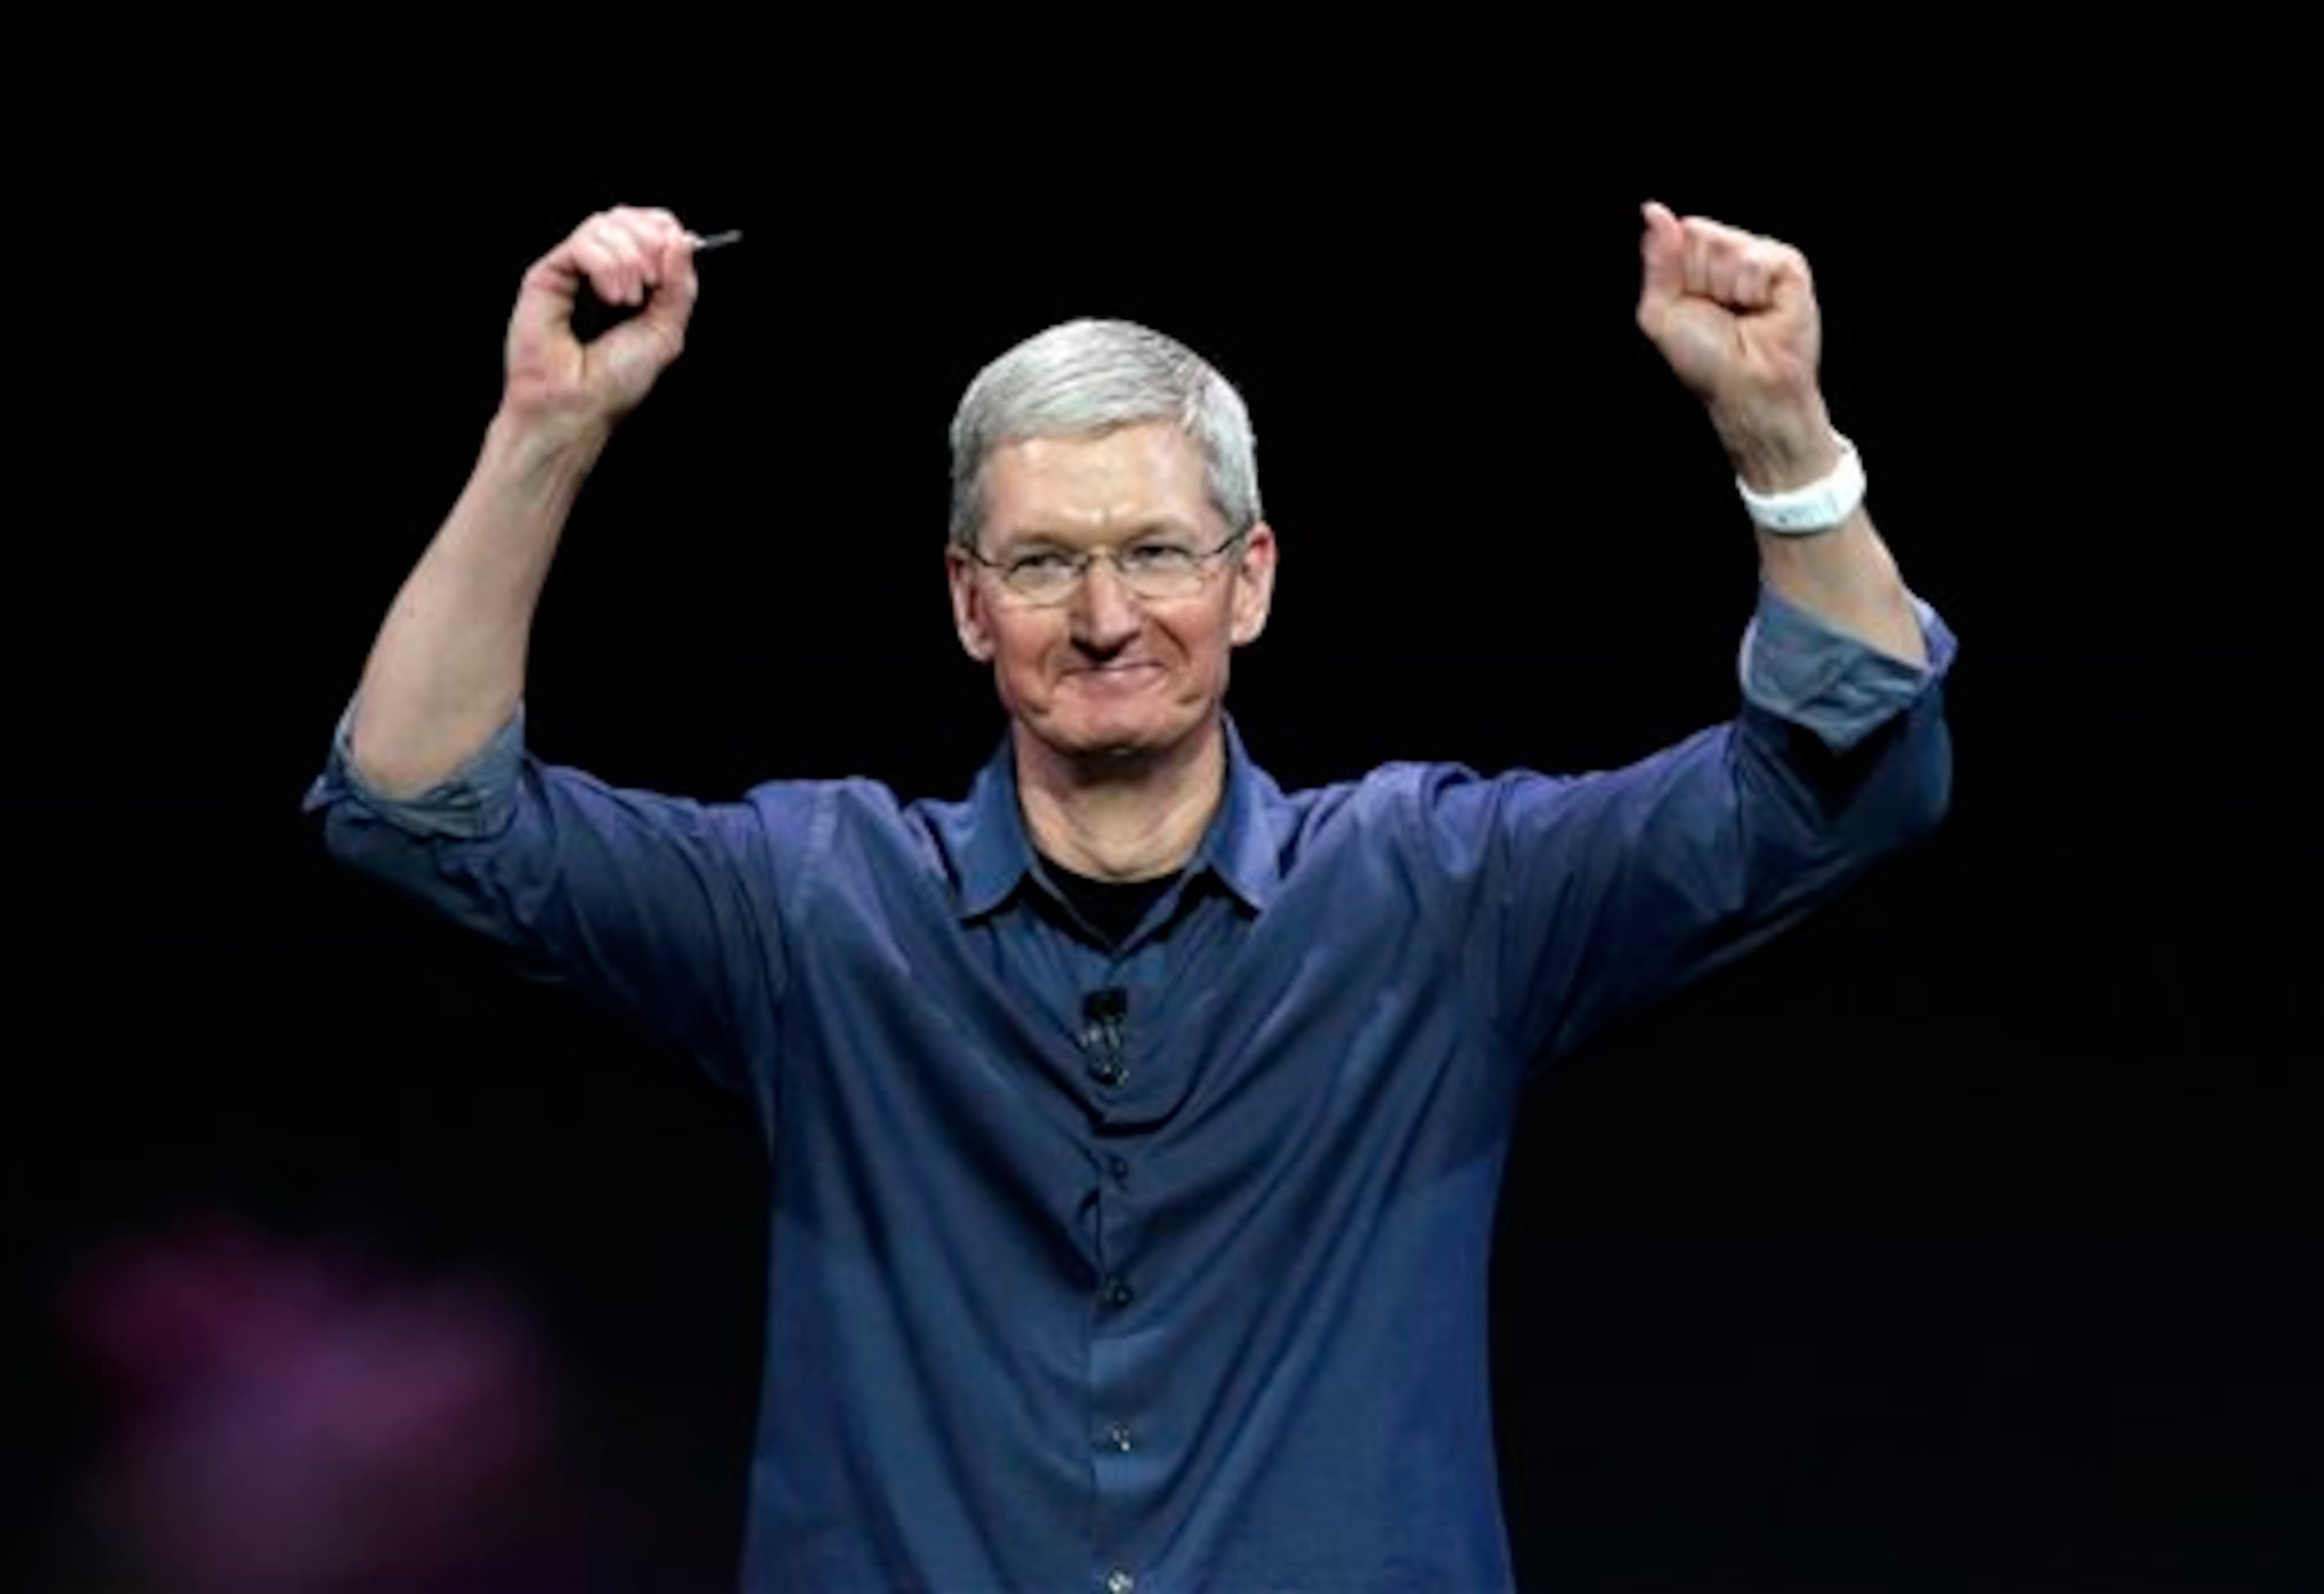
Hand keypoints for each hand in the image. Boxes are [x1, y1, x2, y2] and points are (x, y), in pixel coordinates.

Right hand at [501, 206, 701, 438]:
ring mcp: (572, 271)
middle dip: (650, 242)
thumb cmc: (614, 382)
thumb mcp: (666, 331)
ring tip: (628, 302)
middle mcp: (599, 271)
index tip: (673, 265)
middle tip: (653, 283)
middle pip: (627, 216)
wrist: (577, 408)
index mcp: (630, 281)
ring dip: (629, 259)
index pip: (649, 227)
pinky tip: (610, 299)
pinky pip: (583, 242)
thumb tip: (681, 239)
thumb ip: (679, 286)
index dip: (665, 233)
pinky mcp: (547, 275)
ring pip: (604, 224)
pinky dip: (605, 265)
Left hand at [1634, 201, 1835, 488]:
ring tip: (1741, 313)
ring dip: (1725, 287)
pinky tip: (1760, 309)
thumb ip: (1657, 260)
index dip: (1678, 269)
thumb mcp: (1660, 311)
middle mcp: (1729, 255)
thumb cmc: (1705, 358)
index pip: (1680, 233)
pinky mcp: (1789, 267)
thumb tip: (1653, 210)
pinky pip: (1757, 257)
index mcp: (1697, 263)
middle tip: (1717, 312)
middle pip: (1702, 233)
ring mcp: (1760, 258)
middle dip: (1700, 278)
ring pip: (1727, 245)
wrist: (1746, 386)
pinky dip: (1751, 288)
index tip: (1688, 303)